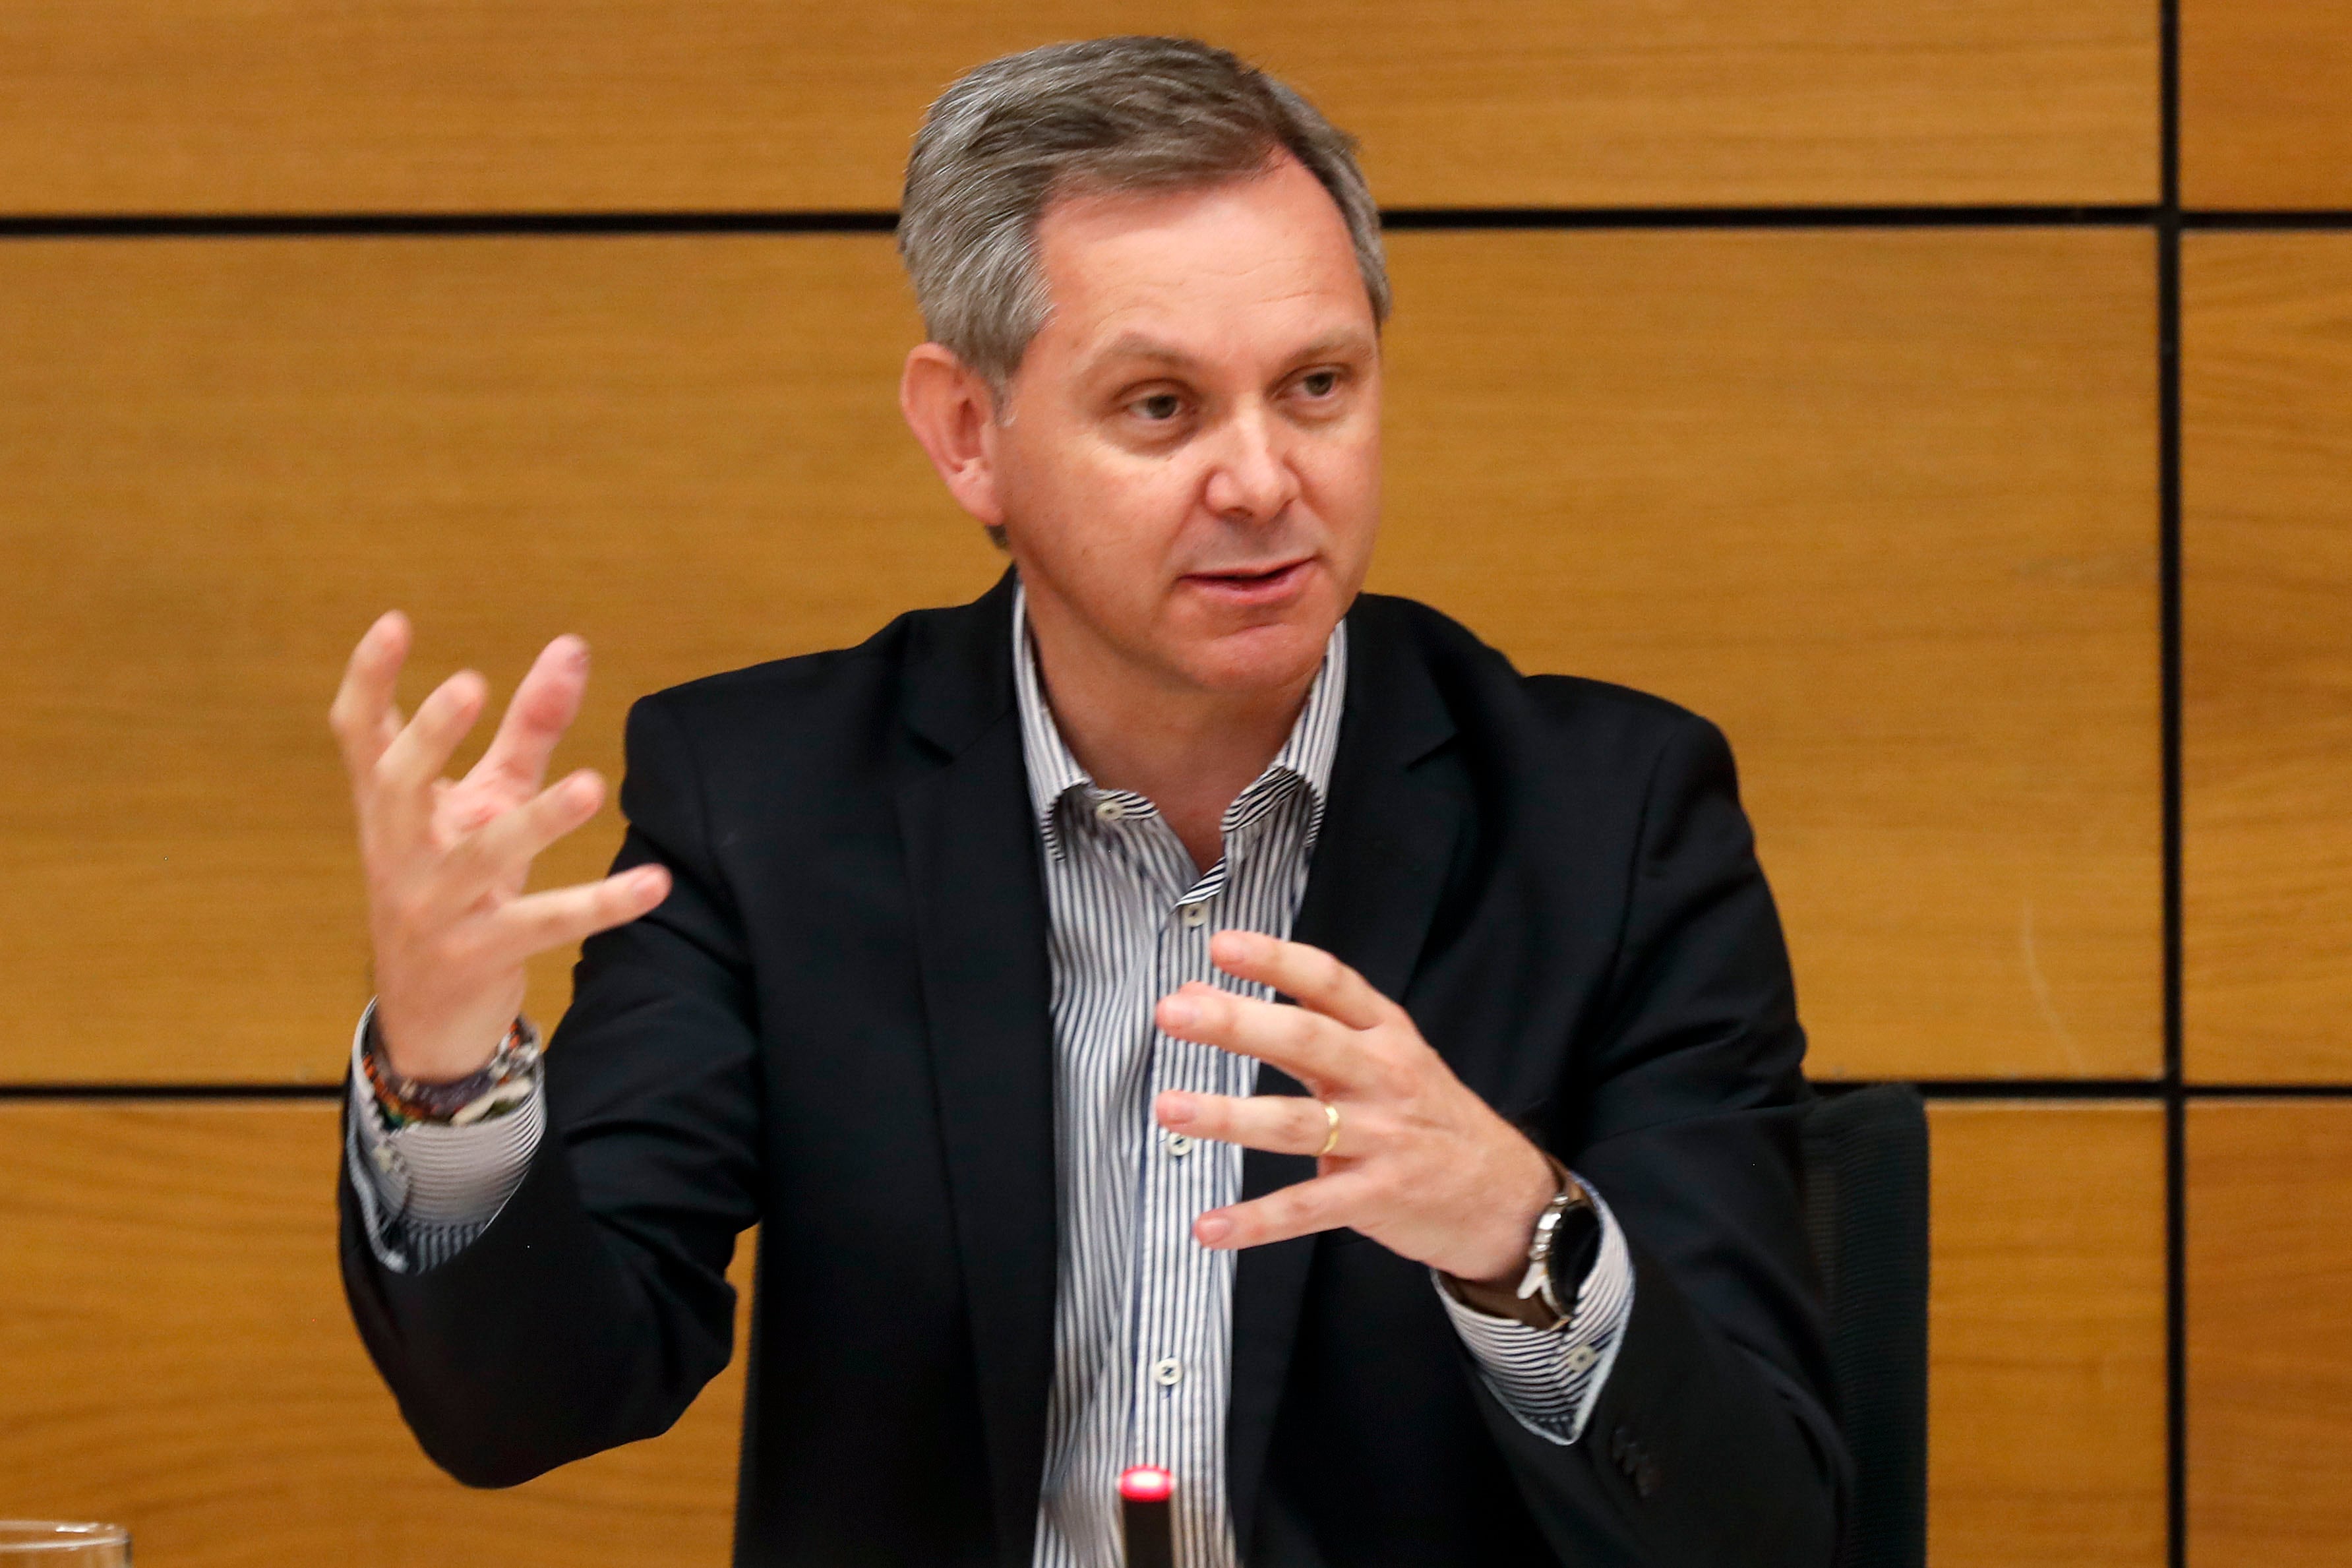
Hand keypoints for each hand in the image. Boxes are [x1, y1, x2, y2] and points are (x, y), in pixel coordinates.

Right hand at [328, 611, 670, 1082]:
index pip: (360, 737)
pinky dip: (600, 905)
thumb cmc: (459, 883)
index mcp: (390, 810)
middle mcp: (399, 853)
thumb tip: (572, 647)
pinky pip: (544, 924)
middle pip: (397, 787)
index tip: (392, 622)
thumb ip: (528, 728)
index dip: (368, 681)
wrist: (431, 1012)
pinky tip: (653, 883)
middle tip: (469, 685)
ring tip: (592, 786)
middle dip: (429, 737)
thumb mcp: (489, 801)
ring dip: (537, 820)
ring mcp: (433, 908)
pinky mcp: (480, 954)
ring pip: (481, 858)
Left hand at [1151, 930, 1556, 1284]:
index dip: (1276, 961)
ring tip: (1170, 1108)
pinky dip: (1257, 1220)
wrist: (1507, 1197)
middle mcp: (1385, 1077)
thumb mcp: (1376, 1056)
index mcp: (1386, 1033)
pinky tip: (1210, 1227)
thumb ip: (1296, 1025)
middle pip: (1307, 1042)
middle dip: (1238, 1024)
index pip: (1329, 983)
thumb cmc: (1427, 1116)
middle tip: (1174, 1013)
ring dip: (1229, 1116)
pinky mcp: (1378, 1197)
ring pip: (1297, 1123)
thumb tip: (1200, 991)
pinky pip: (1309, 1208)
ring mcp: (1384, 1138)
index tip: (1221, 945)